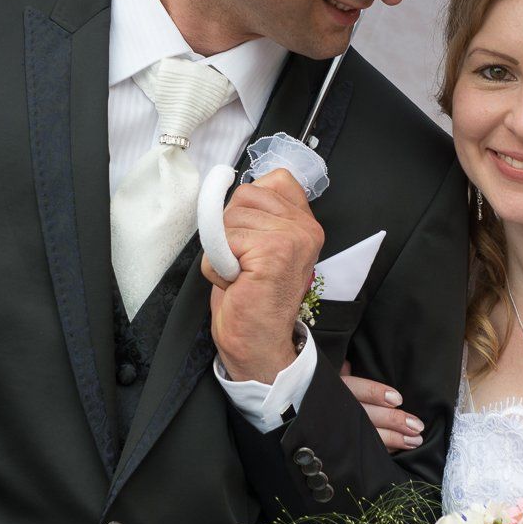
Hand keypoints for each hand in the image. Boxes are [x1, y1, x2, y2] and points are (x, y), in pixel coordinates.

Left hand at [202, 169, 322, 382]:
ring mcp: (293, 237)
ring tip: (240, 275)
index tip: (251, 240)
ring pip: (228, 218)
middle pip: (243, 196)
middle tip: (245, 264)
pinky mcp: (274, 250)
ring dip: (221, 250)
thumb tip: (228, 182)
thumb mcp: (260, 245)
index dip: (248, 207)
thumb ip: (258, 214)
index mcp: (305, 223)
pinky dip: (217, 265)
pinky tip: (237, 283)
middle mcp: (306, 227)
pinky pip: (222, 239)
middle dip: (229, 230)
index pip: (274, 179)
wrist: (257, 344)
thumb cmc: (251, 298)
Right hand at [339, 363, 424, 450]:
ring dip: (395, 439)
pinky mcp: (345, 446)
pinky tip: (401, 448)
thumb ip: (348, 369)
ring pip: (368, 436)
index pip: (357, 389)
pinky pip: (366, 450)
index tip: (398, 399)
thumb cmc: (335, 390)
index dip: (377, 394)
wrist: (309, 415)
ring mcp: (341, 429)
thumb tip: (352, 362)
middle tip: (417, 426)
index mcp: (337, 387)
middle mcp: (337, 408)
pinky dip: (386, 449)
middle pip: (367, 415)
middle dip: (394, 421)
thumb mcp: (338, 375)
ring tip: (416, 440)